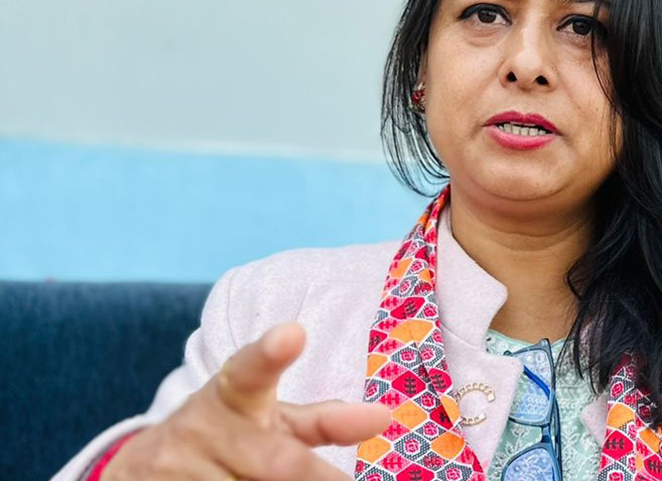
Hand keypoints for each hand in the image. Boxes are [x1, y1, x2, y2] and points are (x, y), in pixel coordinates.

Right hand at [101, 322, 390, 479]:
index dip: (269, 353)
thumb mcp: (269, 419)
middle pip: (277, 464)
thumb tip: (385, 417)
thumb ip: (324, 420)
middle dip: (316, 480)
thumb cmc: (228, 438)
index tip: (291, 334)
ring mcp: (178, 468)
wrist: (139, 469)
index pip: (250, 370)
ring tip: (282, 479)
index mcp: (233, 394)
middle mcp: (204, 427)